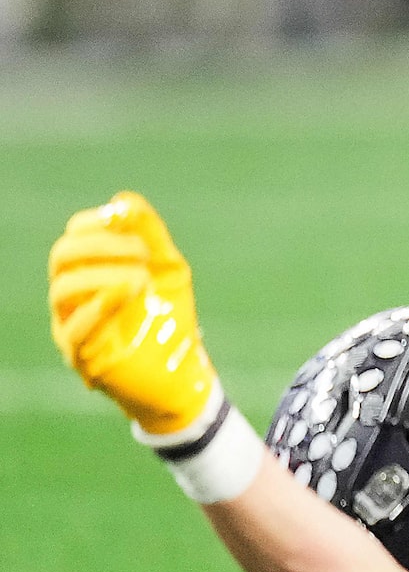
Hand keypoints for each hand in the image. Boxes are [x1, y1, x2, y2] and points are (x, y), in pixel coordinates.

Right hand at [49, 192, 218, 436]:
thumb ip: (149, 233)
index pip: (74, 236)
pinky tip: (128, 290)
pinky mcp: (81, 357)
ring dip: (105, 273)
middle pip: (62, 257)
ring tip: (143, 278)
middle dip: (102, 244)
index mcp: (89, 271)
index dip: (96, 222)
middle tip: (143, 251)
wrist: (183, 371)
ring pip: (64, 289)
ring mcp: (72, 326)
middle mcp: (73, 297)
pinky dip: (99, 304)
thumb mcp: (168, 268)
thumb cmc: (169, 317)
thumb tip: (122, 199)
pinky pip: (73, 328)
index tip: (128, 221)